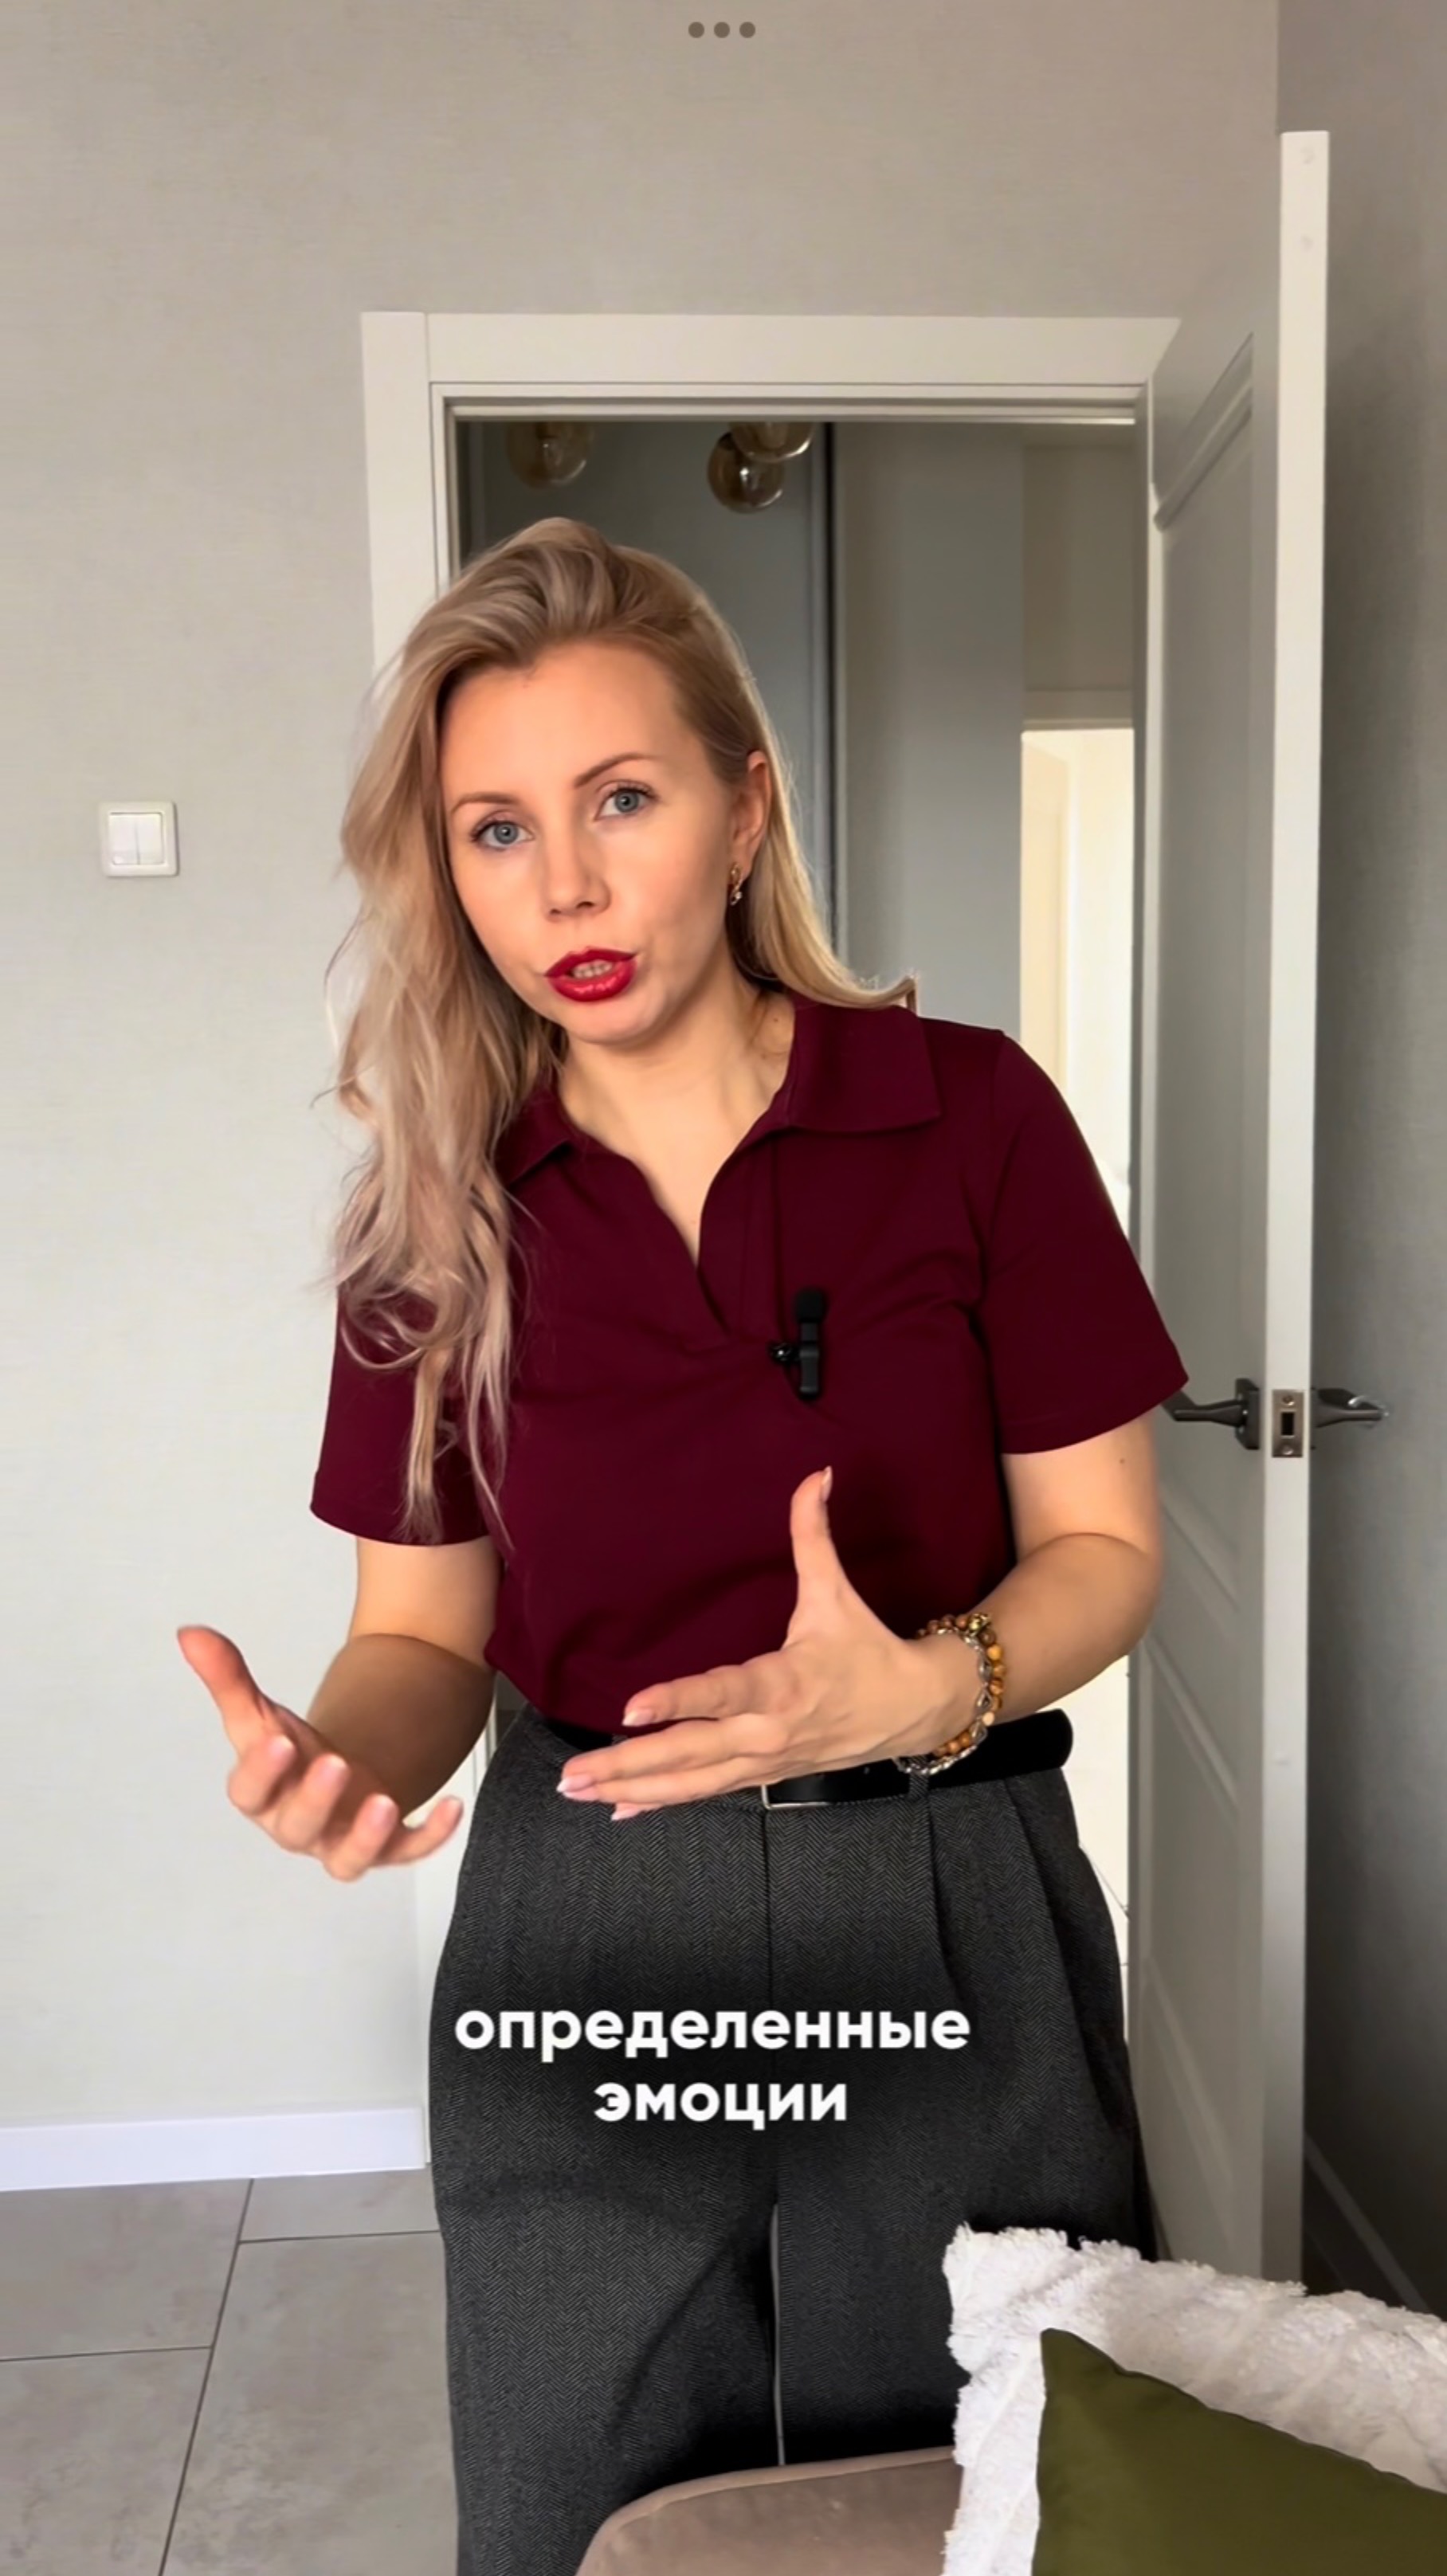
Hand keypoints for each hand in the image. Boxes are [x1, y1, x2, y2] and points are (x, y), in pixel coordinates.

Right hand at [176, 1624, 462, 1877]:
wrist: (333, 1780)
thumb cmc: (291, 1756)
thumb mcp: (259, 1714)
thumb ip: (228, 1677)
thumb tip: (191, 1634)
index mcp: (263, 1797)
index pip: (250, 1793)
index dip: (260, 1771)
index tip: (276, 1740)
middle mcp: (298, 1827)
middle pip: (298, 1826)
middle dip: (315, 1799)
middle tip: (335, 1764)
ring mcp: (341, 1841)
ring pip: (348, 1858)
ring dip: (366, 1835)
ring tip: (385, 1803)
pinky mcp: (385, 1847)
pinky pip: (407, 1851)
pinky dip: (429, 1836)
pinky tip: (450, 1807)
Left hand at [556, 1468, 935, 1816]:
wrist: (915, 1710)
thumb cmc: (868, 1650)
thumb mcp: (837, 1594)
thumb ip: (813, 1535)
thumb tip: (814, 1475)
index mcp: (783, 1683)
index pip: (722, 1693)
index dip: (677, 1700)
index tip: (630, 1709)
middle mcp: (767, 1730)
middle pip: (690, 1752)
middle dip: (627, 1763)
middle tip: (572, 1773)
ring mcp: (763, 1760)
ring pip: (691, 1782)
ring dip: (632, 1788)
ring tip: (577, 1790)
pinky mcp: (762, 1776)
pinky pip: (706, 1794)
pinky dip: (661, 1801)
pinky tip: (620, 1809)